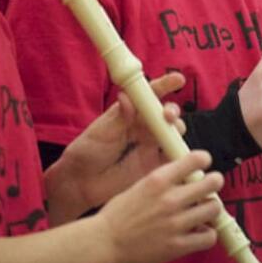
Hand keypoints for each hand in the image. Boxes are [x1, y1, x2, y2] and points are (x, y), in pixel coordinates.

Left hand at [50, 73, 187, 217]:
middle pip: (165, 114)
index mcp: (130, 112)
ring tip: (171, 132)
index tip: (178, 80)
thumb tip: (127, 97)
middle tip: (168, 115)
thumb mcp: (101, 132)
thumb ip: (118, 117)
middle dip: (172, 111)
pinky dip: (180, 155)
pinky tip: (180, 154)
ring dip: (176, 130)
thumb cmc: (87, 152)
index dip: (165, 86)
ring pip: (172, 134)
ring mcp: (150, 146)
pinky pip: (172, 158)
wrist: (81, 182)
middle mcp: (143, 127)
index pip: (150, 95)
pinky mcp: (154, 166)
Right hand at [96, 150, 221, 262]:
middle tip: (211, 186)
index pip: (194, 160)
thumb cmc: (117, 215)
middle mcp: (170, 199)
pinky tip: (199, 231)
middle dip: (214, 182)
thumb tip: (184, 175)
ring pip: (214, 209)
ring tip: (205, 210)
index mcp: (158, 180)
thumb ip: (163, 180)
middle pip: (212, 183)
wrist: (104, 243)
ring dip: (211, 208)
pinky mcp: (178, 246)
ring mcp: (175, 223)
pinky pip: (208, 237)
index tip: (205, 162)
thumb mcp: (139, 186)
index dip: (203, 160)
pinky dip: (207, 234)